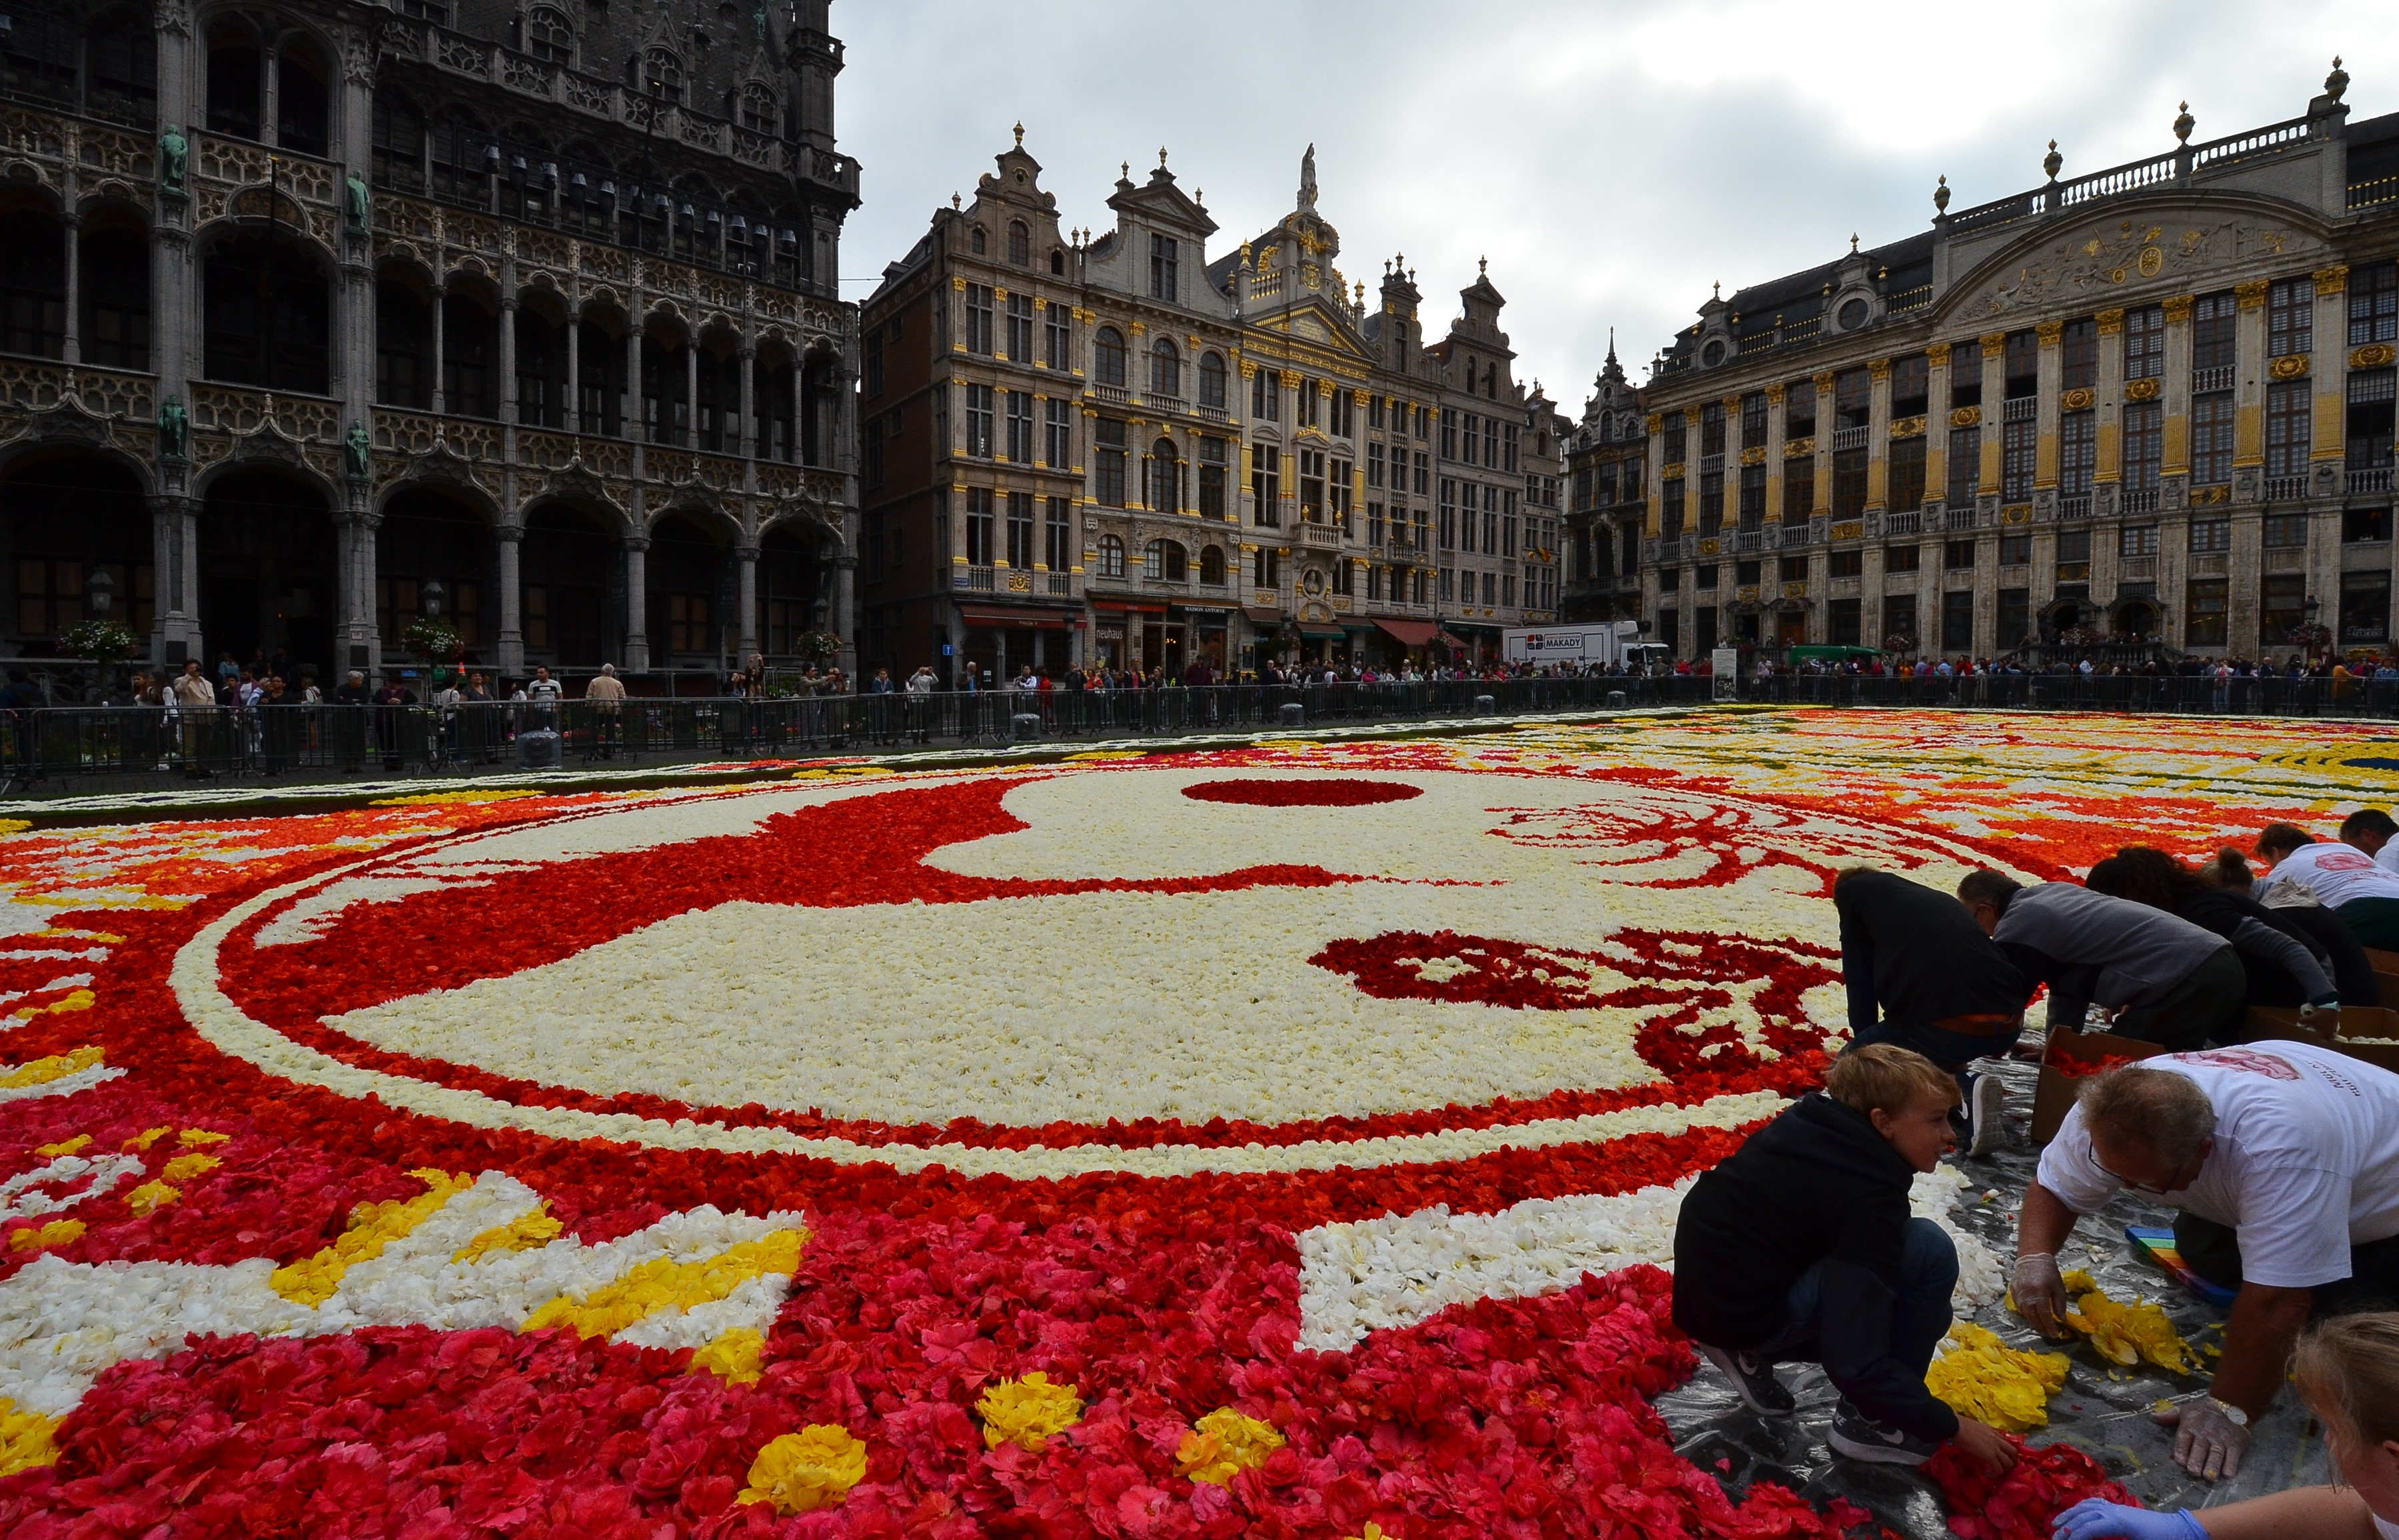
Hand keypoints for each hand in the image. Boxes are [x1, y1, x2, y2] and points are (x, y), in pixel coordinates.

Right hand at [1953, 1417, 2018, 1475]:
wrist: (1956, 1426)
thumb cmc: (1961, 1425)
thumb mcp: (1977, 1428)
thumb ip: (1983, 1434)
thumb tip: (1980, 1441)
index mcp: (1994, 1432)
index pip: (2007, 1443)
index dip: (2007, 1452)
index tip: (2002, 1458)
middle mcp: (1998, 1440)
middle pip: (2014, 1453)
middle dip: (2012, 1462)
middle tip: (2005, 1468)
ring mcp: (1995, 1448)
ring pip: (2009, 1463)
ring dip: (2004, 1471)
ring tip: (1996, 1474)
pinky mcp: (1989, 1456)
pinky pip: (1998, 1468)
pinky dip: (1994, 1474)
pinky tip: (1987, 1475)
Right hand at [2011, 1251, 2070, 1338]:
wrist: (2033, 1257)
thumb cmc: (2049, 1272)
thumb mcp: (2058, 1287)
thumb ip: (2060, 1304)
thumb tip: (2062, 1319)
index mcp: (2040, 1292)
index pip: (2044, 1315)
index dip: (2050, 1326)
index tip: (2055, 1334)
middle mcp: (2027, 1294)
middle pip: (2033, 1317)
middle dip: (2041, 1327)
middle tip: (2048, 1333)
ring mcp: (2018, 1293)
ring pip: (2024, 1313)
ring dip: (2033, 1322)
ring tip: (2041, 1326)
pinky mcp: (2013, 1291)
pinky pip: (2019, 1306)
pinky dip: (2026, 1313)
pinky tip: (2032, 1315)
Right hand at [2049, 1498, 2197, 1539]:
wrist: (2181, 1530)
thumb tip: (2093, 1539)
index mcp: (2118, 1522)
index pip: (2088, 1528)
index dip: (2073, 1536)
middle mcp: (2114, 1511)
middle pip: (2084, 1516)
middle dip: (2066, 1526)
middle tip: (2052, 1537)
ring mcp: (2117, 1508)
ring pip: (2087, 1506)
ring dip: (2071, 1514)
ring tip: (2057, 1523)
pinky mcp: (2121, 1509)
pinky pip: (2096, 1503)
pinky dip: (2082, 1507)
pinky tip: (2077, 1512)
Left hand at [2158, 1397, 2249, 1480]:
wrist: (2230, 1404)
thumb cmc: (2203, 1412)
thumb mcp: (2185, 1410)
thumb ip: (2169, 1416)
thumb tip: (2153, 1417)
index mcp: (2191, 1425)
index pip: (2184, 1438)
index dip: (2182, 1450)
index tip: (2180, 1461)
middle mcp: (2206, 1433)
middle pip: (2200, 1448)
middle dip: (2196, 1460)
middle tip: (2194, 1472)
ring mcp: (2221, 1439)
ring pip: (2216, 1453)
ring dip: (2212, 1465)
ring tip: (2208, 1476)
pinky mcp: (2235, 1444)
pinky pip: (2233, 1455)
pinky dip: (2231, 1465)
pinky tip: (2227, 1474)